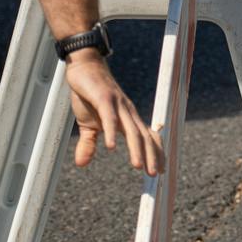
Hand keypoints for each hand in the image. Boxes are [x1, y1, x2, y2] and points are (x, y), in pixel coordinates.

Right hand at [64, 55, 162, 175]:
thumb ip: (89, 144)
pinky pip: (110, 117)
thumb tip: (82, 164)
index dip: (155, 153)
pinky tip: (111, 147)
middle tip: (154, 174)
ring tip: (139, 166)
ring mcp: (117, 105)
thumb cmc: (89, 95)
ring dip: (136, 149)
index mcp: (127, 119)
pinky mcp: (103, 98)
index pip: (146, 138)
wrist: (84, 67)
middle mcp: (127, 112)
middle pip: (143, 137)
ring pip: (131, 129)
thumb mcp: (87, 124)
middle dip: (151, 156)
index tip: (159, 171)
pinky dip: (111, 132)